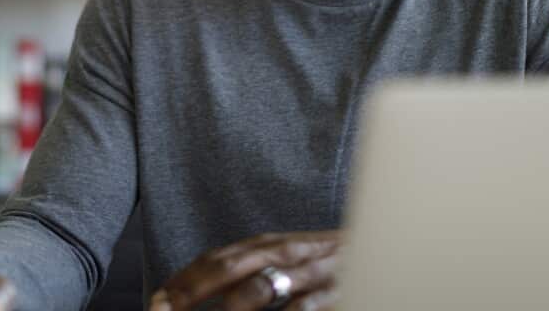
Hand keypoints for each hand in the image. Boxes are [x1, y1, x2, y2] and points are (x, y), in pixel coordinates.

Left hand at [150, 230, 340, 310]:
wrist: (391, 248)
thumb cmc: (332, 265)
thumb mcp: (290, 260)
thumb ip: (253, 269)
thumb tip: (199, 290)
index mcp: (274, 244)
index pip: (218, 258)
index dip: (185, 279)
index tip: (157, 301)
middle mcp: (289, 253)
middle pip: (230, 267)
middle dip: (192, 291)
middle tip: (163, 310)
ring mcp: (312, 274)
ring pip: (259, 289)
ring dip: (225, 309)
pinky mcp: (337, 294)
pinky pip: (300, 309)